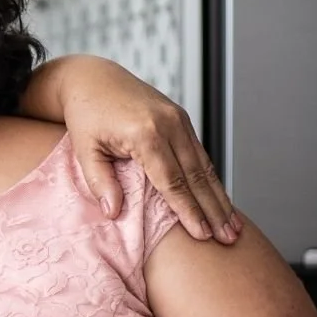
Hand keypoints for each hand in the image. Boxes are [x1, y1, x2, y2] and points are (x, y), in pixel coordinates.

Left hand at [60, 60, 238, 244]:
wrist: (92, 78)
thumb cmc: (85, 114)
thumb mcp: (83, 149)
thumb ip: (99, 181)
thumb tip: (113, 213)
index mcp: (145, 133)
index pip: (172, 181)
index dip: (188, 211)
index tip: (202, 235)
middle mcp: (168, 124)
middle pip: (197, 176)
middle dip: (215, 210)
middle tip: (229, 239)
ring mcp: (178, 119)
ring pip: (204, 165)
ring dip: (220, 197)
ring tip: (233, 227)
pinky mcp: (180, 118)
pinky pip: (199, 154)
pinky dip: (211, 179)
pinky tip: (220, 200)